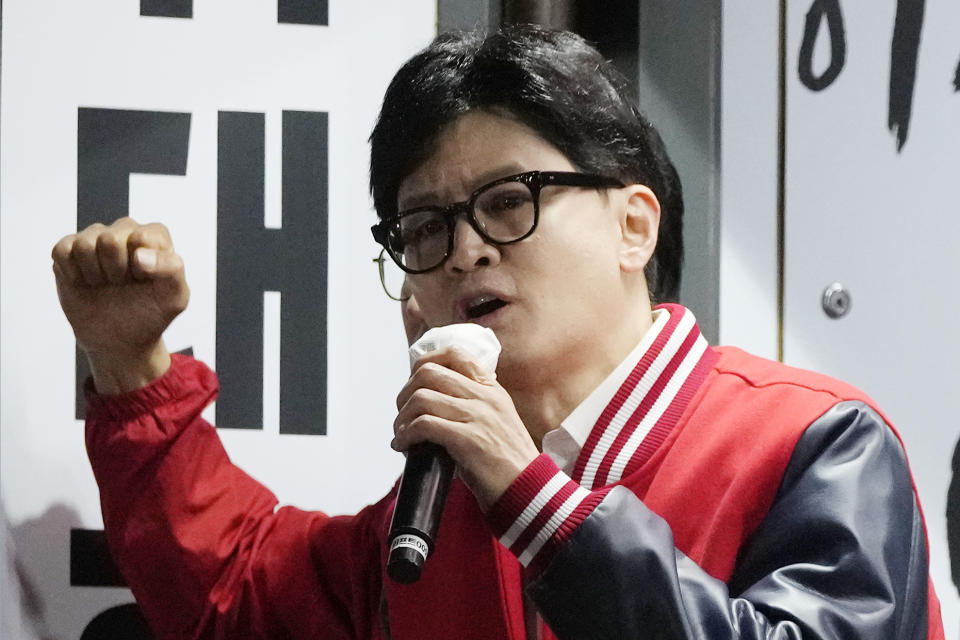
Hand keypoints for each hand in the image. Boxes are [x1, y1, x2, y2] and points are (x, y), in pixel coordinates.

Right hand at [51, 217, 188, 393]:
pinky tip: (85, 282)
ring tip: (105, 283)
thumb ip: (171, 269)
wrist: (120, 338)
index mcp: (155, 236)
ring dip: (94, 273)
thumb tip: (140, 255)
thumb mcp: (175, 297)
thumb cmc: (151, 313)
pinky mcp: (69, 249)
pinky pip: (62, 251)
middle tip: (121, 283)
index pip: (143, 236)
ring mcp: (95, 237)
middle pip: (110, 239)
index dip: (141, 265)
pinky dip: (72, 273)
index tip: (143, 279)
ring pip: (84, 244)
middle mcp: (125, 231)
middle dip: (115, 270)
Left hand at [391, 346, 539, 509]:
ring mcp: (478, 417)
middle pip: (429, 373)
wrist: (528, 490)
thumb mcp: (496, 421)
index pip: (455, 354)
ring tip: (401, 434)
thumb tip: (432, 402)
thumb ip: (472, 406)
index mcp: (491, 389)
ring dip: (402, 418)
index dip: (425, 362)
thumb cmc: (507, 462)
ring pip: (421, 398)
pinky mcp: (468, 440)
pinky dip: (405, 435)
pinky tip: (403, 446)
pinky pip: (424, 425)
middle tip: (403, 415)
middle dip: (405, 393)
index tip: (412, 382)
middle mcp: (485, 397)